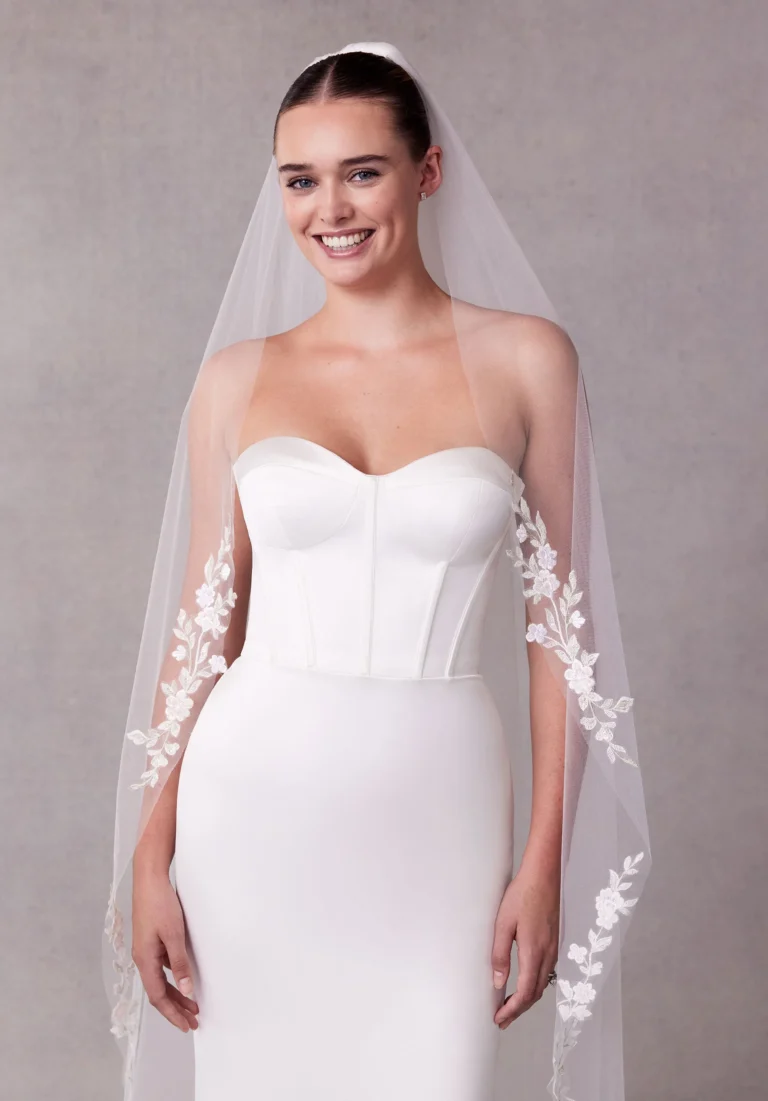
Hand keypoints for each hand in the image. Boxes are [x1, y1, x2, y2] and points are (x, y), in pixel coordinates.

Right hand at [132, 871, 198, 1031]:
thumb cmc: (160, 903)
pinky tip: (184, 980)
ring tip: (192, 1005)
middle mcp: (142, 958)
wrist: (149, 878)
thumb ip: (180, 964)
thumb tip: (187, 991)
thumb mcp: (174, 935)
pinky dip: (173, 978)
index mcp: (145, 960)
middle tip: (193, 1021)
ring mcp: (145, 949)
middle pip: (158, 992)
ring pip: (160, 981)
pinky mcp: (150, 940)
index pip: (158, 997)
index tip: (187, 1025)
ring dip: (176, 994)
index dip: (173, 1014)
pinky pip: (161, 968)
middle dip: (175, 1009)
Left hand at [491, 863, 558, 1028]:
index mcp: (534, 952)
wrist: (543, 875)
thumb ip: (500, 954)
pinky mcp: (554, 941)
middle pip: (536, 993)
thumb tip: (498, 982)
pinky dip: (535, 986)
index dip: (513, 1010)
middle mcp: (547, 954)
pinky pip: (546, 972)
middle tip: (502, 1020)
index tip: (499, 1018)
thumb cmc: (521, 895)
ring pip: (542, 984)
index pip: (526, 992)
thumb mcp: (503, 923)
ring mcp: (553, 948)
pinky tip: (524, 984)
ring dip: (527, 999)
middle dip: (519, 1010)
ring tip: (510, 1007)